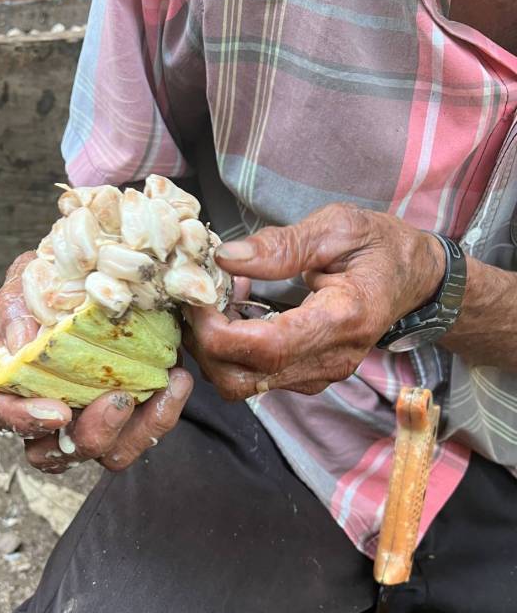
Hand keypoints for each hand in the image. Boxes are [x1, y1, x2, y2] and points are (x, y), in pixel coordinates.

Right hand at [0, 251, 193, 471]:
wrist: (104, 270)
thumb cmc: (52, 278)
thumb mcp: (26, 279)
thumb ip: (14, 309)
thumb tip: (19, 344)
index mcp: (11, 379)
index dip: (22, 420)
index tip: (59, 412)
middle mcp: (45, 409)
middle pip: (50, 453)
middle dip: (88, 435)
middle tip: (118, 401)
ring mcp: (87, 417)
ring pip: (102, 454)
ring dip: (131, 432)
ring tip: (161, 387)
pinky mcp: (128, 415)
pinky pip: (143, 433)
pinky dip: (162, 413)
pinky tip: (178, 380)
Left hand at [183, 203, 444, 398]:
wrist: (413, 278)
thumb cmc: (378, 247)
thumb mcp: (336, 228)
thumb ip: (282, 245)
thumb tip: (226, 257)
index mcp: (343, 319)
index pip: (266, 347)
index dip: (218, 330)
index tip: (198, 298)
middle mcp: (330, 360)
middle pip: (242, 379)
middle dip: (206, 345)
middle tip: (201, 299)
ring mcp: (319, 375)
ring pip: (242, 385)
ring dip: (215, 349)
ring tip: (221, 302)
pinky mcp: (307, 377)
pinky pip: (254, 378)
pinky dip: (232, 351)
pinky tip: (238, 313)